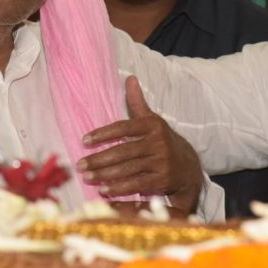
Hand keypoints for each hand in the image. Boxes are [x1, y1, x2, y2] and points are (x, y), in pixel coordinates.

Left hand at [78, 76, 203, 214]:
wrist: (188, 166)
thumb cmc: (161, 141)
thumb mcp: (151, 121)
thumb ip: (137, 102)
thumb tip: (130, 78)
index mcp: (153, 125)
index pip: (124, 127)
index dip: (103, 134)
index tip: (84, 140)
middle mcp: (158, 142)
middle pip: (123, 151)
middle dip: (99, 159)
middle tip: (80, 164)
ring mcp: (161, 162)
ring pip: (128, 169)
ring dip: (105, 174)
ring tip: (87, 177)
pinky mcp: (162, 180)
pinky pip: (137, 184)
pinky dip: (119, 188)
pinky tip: (103, 190)